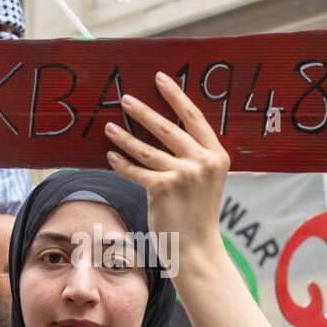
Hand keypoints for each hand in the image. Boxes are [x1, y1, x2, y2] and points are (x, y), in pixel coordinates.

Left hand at [105, 71, 229, 266]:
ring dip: (125, 137)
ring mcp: (182, 175)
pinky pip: (136, 170)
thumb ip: (193, 156)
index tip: (161, 78)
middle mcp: (202, 163)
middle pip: (168, 128)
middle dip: (144, 111)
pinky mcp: (162, 188)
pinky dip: (121, 163)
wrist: (197, 248)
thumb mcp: (205, 180)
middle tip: (125, 99)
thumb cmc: (197, 213)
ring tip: (109, 127)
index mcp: (216, 156)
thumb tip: (164, 131)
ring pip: (146, 149)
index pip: (194, 118)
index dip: (176, 96)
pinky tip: (111, 156)